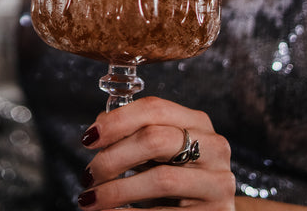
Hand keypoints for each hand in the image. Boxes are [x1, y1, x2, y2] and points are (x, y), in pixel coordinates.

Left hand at [79, 96, 234, 208]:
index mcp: (198, 121)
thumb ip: (136, 133)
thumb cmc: (180, 174)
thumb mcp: (163, 150)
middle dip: (113, 157)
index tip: (88, 138)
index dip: (117, 121)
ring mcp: (218, 182)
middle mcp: (214, 147)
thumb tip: (99, 126)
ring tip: (90, 198)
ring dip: (117, 190)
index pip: (154, 108)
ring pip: (161, 179)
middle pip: (154, 140)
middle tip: (88, 174)